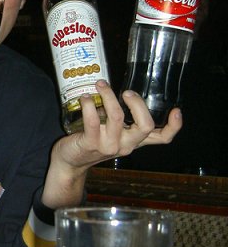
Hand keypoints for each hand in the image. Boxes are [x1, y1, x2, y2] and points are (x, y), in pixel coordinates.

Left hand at [42, 80, 181, 208]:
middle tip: (125, 92)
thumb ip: (122, 118)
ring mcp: (109, 145)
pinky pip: (92, 120)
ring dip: (108, 96)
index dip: (174, 126)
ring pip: (117, 117)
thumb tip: (120, 91)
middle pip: (145, 126)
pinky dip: (88, 105)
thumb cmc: (92, 141)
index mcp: (134, 140)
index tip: (176, 110)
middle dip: (138, 104)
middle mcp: (126, 145)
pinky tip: (85, 98)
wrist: (70, 162)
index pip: (162, 139)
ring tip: (100, 85)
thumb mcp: (113, 132)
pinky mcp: (90, 143)